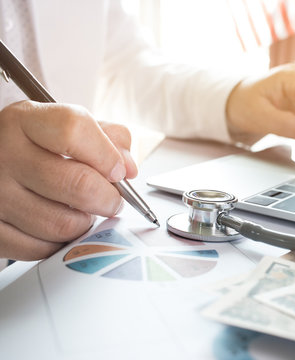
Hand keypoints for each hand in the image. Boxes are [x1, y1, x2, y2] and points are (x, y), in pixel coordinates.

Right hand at [0, 101, 136, 259]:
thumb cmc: (35, 147)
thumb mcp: (64, 127)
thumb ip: (107, 137)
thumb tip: (128, 168)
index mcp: (24, 121)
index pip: (74, 130)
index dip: (107, 154)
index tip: (118, 170)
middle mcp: (4, 155)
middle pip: (78, 185)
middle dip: (109, 199)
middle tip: (112, 200)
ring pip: (63, 224)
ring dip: (85, 223)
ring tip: (82, 211)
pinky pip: (41, 249)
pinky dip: (60, 243)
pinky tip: (59, 225)